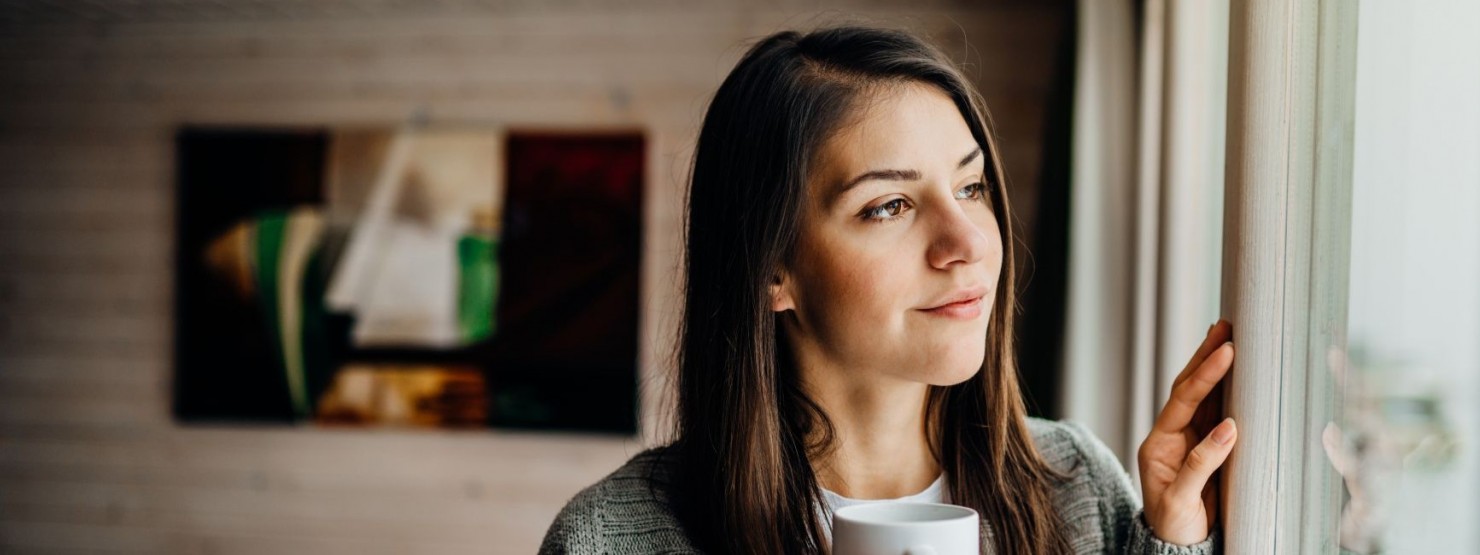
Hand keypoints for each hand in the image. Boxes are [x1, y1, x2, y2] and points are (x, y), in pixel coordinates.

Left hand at [1137, 320, 1236, 544]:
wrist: (1177, 546)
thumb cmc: (1174, 526)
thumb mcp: (1182, 499)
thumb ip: (1201, 464)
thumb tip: (1230, 428)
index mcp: (1159, 445)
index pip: (1183, 401)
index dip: (1205, 375)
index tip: (1226, 353)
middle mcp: (1171, 436)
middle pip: (1188, 388)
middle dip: (1204, 356)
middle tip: (1225, 325)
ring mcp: (1188, 440)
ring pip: (1202, 396)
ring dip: (1214, 367)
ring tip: (1228, 336)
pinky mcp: (1205, 448)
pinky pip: (1215, 412)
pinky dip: (1225, 390)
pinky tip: (1235, 372)